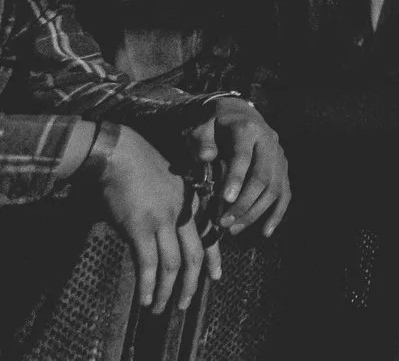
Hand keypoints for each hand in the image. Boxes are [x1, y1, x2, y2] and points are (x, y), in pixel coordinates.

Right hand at [90, 126, 209, 316]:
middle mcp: (183, 212)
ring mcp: (163, 220)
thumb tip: (164, 232)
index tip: (216, 275)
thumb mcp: (167, 183)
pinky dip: (148, 284)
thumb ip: (172, 206)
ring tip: (162, 308)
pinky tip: (146, 298)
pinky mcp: (140, 227)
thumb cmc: (138, 165)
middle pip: (194, 254)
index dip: (213, 257)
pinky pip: (148, 263)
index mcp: (192, 200)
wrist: (119, 153)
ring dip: (168, 290)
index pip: (209, 233)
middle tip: (186, 304)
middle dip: (192, 283)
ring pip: (173, 264)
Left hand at [193, 98, 290, 238]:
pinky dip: (277, 214)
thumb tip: (206, 157)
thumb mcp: (202, 127)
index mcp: (248, 130)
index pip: (244, 156)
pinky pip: (285, 194)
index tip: (224, 200)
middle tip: (223, 223)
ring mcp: (279, 157)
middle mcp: (269, 142)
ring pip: (274, 189)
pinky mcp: (283, 169)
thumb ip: (202, 140)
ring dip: (255, 212)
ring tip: (232, 229)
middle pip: (263, 177)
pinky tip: (265, 232)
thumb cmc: (214, 125)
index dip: (235, 178)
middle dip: (244, 203)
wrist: (238, 114)